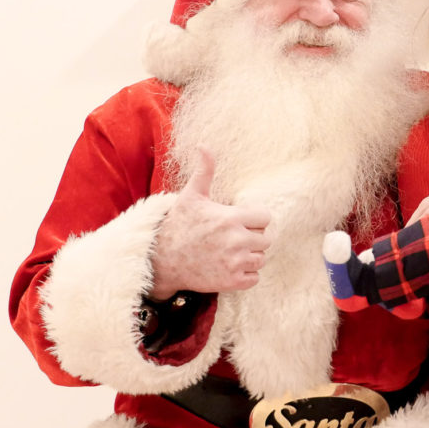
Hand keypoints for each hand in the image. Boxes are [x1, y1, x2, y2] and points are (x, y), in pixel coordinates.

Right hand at [150, 148, 272, 298]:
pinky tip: (229, 266)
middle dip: (253, 238)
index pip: (265, 218)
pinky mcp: (232, 282)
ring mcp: (235, 263)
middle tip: (233, 238)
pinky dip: (245, 275)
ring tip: (230, 252)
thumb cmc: (178, 225)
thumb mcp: (191, 195)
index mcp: (232, 218)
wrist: (162, 260)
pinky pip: (254, 278)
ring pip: (260, 258)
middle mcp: (237, 241)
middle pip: (266, 239)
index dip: (254, 219)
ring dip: (250, 256)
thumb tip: (203, 145)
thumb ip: (204, 171)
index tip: (240, 221)